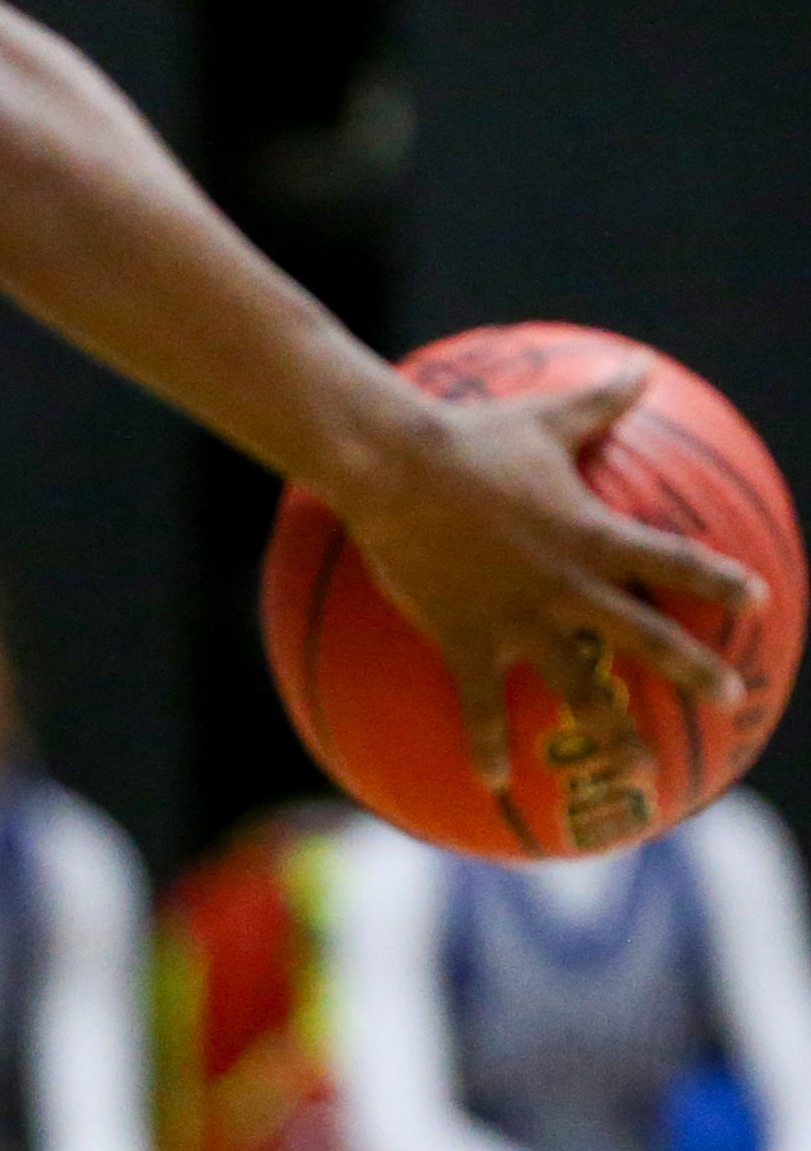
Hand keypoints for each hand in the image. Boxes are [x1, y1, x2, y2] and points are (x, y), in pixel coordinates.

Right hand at [334, 368, 766, 796]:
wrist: (394, 470)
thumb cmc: (469, 438)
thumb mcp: (544, 415)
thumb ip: (600, 400)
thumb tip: (640, 366)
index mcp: (592, 534)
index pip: (674, 560)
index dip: (718, 581)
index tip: (756, 602)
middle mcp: (566, 585)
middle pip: (646, 637)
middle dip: (694, 670)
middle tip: (731, 698)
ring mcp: (517, 618)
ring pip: (578, 686)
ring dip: (613, 733)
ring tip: (641, 773)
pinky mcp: (465, 638)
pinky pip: (480, 703)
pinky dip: (489, 745)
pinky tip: (499, 784)